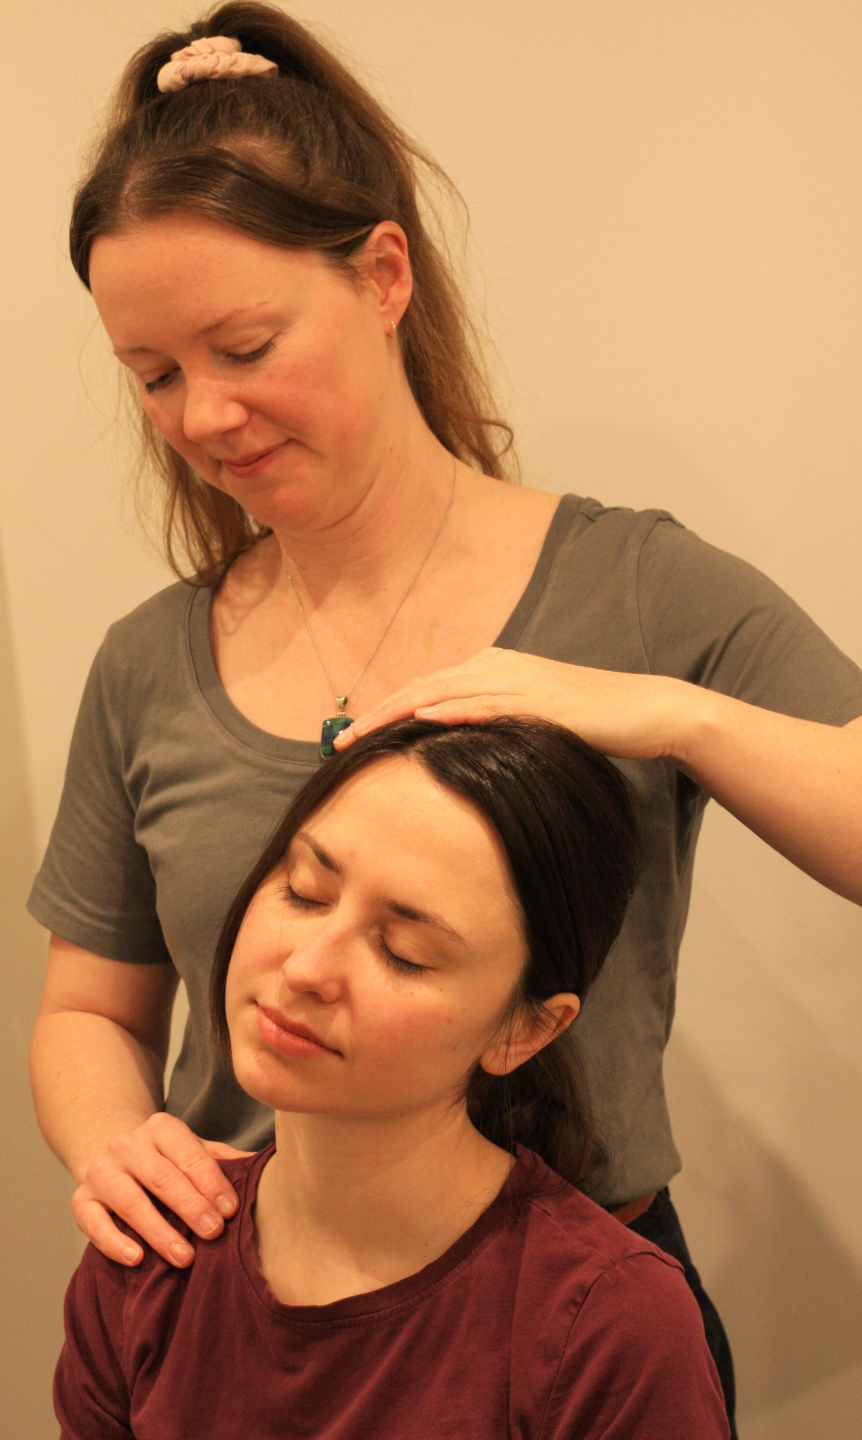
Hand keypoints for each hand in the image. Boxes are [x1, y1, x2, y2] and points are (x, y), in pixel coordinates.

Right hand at [71, 1113, 252, 1267]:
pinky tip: (137, 1258)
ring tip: (185, 1257)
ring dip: (159, 1231)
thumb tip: (270, 1171)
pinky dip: (114, 1241)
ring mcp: (101, 1171)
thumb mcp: (192, 1150)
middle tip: (214, 1232)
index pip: (189, 1154)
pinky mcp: (81, 1199)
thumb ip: (223, 1161)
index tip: (231, 1209)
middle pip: (162, 1177)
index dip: (211, 1182)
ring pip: (130, 1202)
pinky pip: (93, 1222)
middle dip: (190, 1206)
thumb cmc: (164, 1158)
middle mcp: (127, 1144)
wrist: (106, 1149)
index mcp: (161, 1127)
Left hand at [335, 648, 691, 761]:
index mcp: (495, 669)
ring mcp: (518, 680)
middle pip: (424, 687)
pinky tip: (422, 719)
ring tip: (362, 735)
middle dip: (379, 714)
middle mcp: (499, 667)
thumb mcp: (535, 721)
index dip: (388, 710)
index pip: (428, 688)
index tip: (355, 736)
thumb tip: (464, 751)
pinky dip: (450, 710)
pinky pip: (485, 703)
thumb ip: (499, 726)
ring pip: (443, 692)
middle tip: (340, 742)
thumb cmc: (594, 722)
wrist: (645, 710)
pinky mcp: (538, 698)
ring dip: (399, 713)